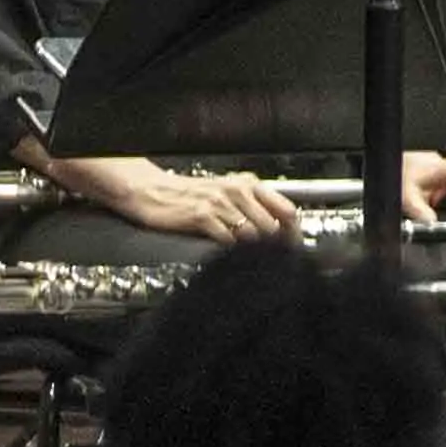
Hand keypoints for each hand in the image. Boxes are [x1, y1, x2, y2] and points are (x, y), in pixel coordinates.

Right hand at [64, 155, 302, 246]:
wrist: (152, 191)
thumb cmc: (187, 194)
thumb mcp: (226, 193)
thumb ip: (251, 205)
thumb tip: (276, 227)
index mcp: (248, 184)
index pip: (286, 209)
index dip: (293, 233)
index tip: (293, 248)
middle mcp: (237, 191)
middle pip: (273, 226)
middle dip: (275, 247)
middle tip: (273, 262)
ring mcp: (220, 203)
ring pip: (253, 234)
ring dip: (254, 251)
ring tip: (251, 262)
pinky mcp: (201, 216)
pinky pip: (227, 239)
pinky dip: (232, 251)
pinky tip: (228, 257)